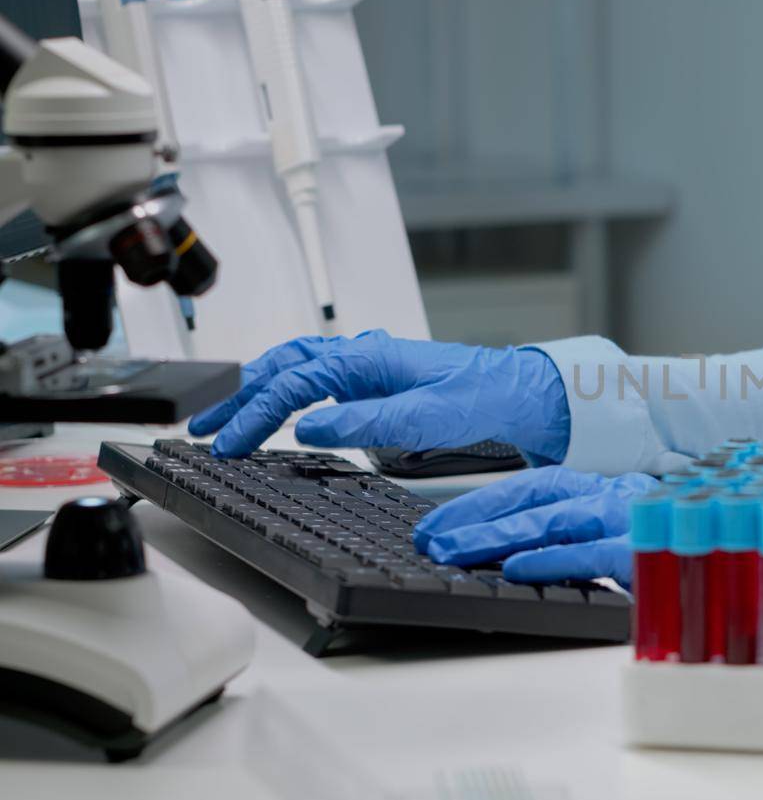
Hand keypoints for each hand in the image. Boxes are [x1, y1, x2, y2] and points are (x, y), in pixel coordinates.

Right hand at [189, 329, 568, 458]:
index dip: (255, 414)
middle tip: (202, 427)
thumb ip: (369, 421)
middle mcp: (364, 355)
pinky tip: (276, 406)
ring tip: (224, 416)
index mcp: (369, 358)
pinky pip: (317, 378)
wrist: (524, 394)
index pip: (294, 383)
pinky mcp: (378, 380)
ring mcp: (370, 366)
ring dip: (257, 390)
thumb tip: (311, 426)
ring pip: (296, 368)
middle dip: (238, 396)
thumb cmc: (486, 398)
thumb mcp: (429, 416)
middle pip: (282, 367)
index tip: (227, 443)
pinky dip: (285, 390)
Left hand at [413, 466, 657, 586]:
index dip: (478, 502)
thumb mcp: (614, 527)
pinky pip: (595, 553)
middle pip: (536, 500)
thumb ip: (569, 531)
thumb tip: (497, 551)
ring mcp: (632, 519)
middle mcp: (612, 495)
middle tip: (433, 543)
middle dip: (477, 520)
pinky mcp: (649, 550)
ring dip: (503, 535)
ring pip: (559, 520)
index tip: (433, 525)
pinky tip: (520, 569)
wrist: (740, 533)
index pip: (531, 485)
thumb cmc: (669, 537)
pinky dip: (555, 559)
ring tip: (459, 554)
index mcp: (600, 486)